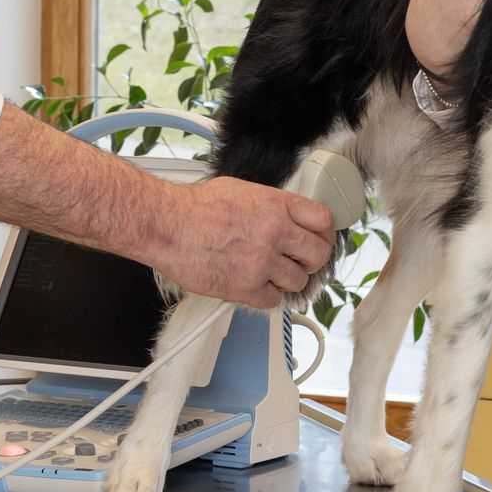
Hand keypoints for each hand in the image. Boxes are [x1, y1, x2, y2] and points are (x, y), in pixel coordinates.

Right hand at [147, 177, 335, 308]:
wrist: (167, 225)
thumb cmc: (195, 207)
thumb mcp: (243, 190)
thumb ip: (271, 205)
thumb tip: (288, 216)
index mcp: (276, 205)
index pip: (323, 221)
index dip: (325, 233)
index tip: (320, 239)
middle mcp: (275, 233)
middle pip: (319, 255)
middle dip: (312, 260)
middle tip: (300, 261)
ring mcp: (263, 262)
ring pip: (299, 281)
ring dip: (288, 279)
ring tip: (270, 273)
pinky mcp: (247, 288)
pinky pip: (275, 300)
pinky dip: (267, 295)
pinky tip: (255, 284)